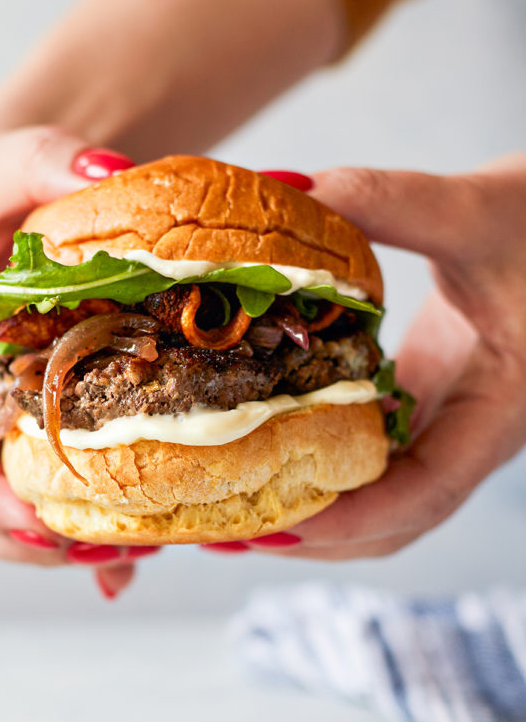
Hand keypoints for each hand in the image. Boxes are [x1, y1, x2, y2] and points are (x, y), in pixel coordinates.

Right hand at [0, 127, 151, 597]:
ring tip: (139, 548)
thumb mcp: (12, 157)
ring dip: (67, 542)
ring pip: (16, 505)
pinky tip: (141, 556)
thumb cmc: (6, 178)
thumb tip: (110, 174)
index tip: (34, 518)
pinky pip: (64, 488)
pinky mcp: (53, 420)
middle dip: (25, 538)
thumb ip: (43, 160)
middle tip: (104, 549)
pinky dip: (96, 530)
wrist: (33, 192)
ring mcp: (9, 414)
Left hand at [244, 153, 525, 560]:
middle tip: (224, 529)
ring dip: (311, 507)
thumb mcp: (478, 209)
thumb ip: (390, 200)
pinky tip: (267, 440)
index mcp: (498, 410)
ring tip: (229, 500)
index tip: (271, 526)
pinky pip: (375, 450)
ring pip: (382, 494)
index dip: (350, 521)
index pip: (426, 493)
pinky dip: (322, 461)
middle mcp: (471, 430)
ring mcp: (449, 418)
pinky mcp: (428, 396)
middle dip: (311, 532)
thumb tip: (287, 189)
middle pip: (393, 518)